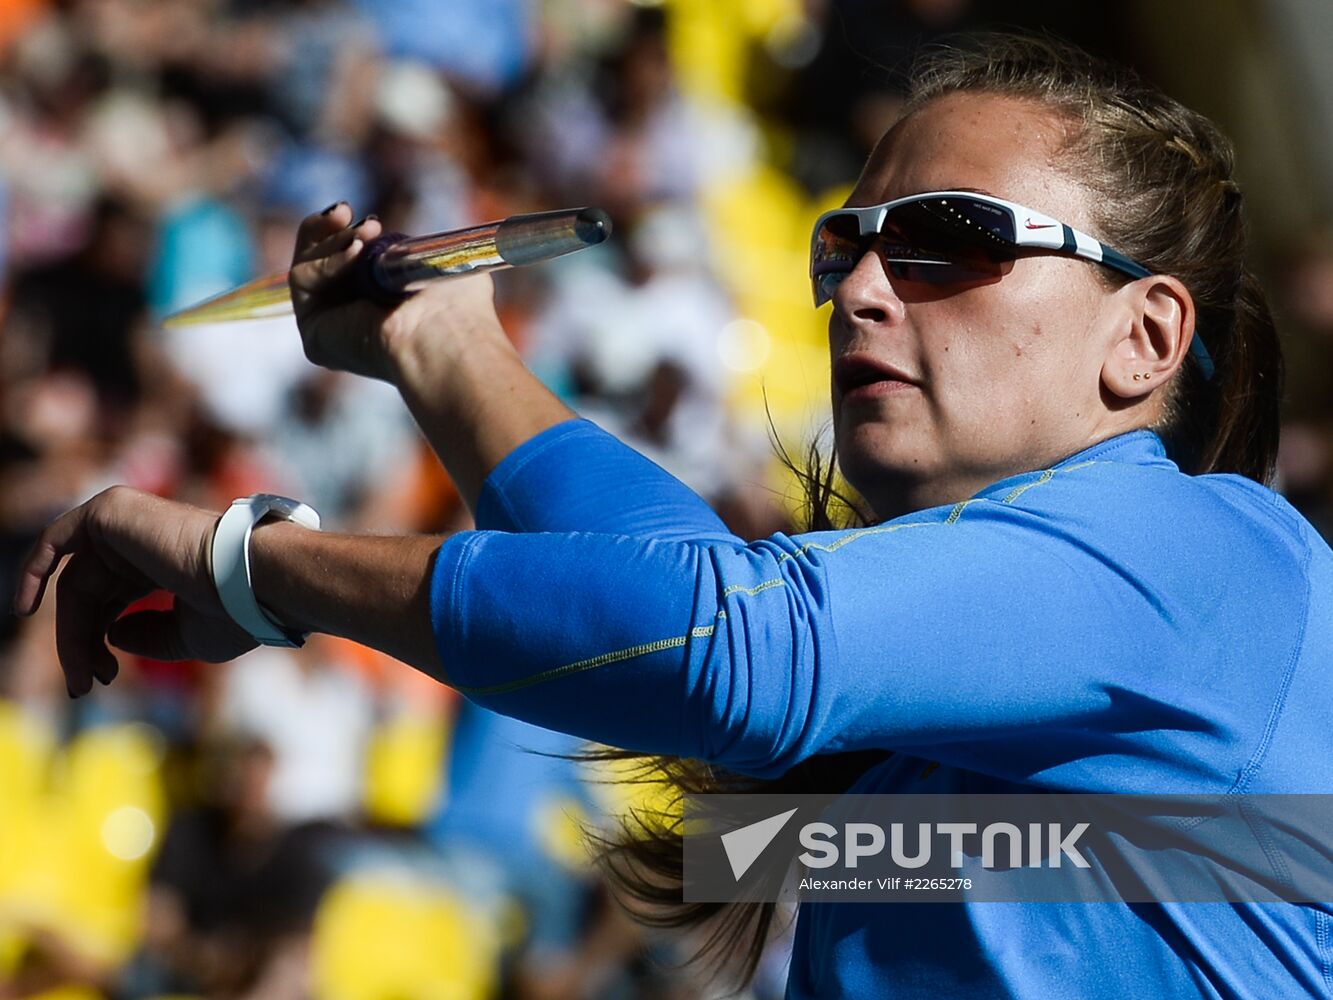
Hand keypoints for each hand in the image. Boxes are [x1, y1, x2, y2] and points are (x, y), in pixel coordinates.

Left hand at [12, 487, 255, 696]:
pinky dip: (34, 571)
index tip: (100, 681)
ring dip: (68, 631)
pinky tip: (25, 608)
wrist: (249, 581)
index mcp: (165, 565)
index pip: (111, 603)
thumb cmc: (233, 611)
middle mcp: (145, 542)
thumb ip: (147, 637)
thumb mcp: (185, 638)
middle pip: (89, 597)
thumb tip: (112, 637)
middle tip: (84, 685)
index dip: (97, 643)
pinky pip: (56, 540)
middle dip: (80, 643)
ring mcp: (128, 523)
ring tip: (80, 672)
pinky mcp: (111, 512)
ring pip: (75, 582)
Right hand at [288, 202, 503, 382]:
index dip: (352, 235)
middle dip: (334, 230)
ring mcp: (333, 327)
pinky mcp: (315, 334)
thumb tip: (404, 242)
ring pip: (309, 264)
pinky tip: (356, 254)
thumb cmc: (455, 305)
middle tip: (358, 216)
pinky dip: (327, 260)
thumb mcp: (438, 261)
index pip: (352, 264)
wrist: (442, 332)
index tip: (372, 221)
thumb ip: (413, 249)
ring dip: (335, 240)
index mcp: (384, 306)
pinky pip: (303, 280)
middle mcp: (355, 319)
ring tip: (368, 231)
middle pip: (320, 259)